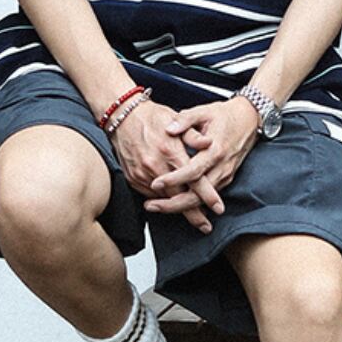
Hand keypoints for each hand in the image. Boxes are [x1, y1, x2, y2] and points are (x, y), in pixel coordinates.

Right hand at [109, 97, 224, 233]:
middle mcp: (156, 166)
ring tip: (192, 217)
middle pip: (179, 197)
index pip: (194, 179)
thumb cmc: (151, 117)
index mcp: (171, 151)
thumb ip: (193, 135)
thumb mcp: (177, 118)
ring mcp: (143, 174)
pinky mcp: (133, 177)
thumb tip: (208, 144)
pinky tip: (170, 202)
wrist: (122, 116)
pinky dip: (161, 199)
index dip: (208, 196)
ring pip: (164, 199)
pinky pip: (149, 195)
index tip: (218, 208)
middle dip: (194, 214)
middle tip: (205, 226)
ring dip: (177, 208)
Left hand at [143, 96, 260, 220]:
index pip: (193, 171)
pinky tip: (173, 204)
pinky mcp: (226, 178)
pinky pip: (207, 196)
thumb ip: (185, 119)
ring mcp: (225, 175)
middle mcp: (221, 167)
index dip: (174, 179)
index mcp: (215, 150)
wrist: (249, 119)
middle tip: (151, 206)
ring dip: (180, 207)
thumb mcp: (203, 111)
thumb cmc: (225, 115)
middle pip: (198, 195)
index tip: (156, 183)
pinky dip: (190, 203)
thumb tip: (169, 129)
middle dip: (173, 204)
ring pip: (202, 200)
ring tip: (157, 206)